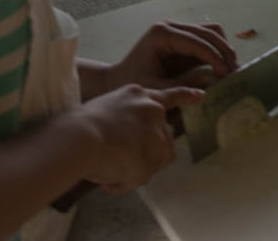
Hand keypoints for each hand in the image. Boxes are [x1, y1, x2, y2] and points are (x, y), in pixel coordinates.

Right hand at [79, 85, 200, 192]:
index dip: (185, 97)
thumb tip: (127, 147)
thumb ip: (124, 121)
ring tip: (106, 165)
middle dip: (145, 153)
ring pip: (152, 161)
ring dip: (132, 168)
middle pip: (160, 139)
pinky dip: (123, 182)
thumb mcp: (104, 110)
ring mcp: (156, 132)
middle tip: (119, 159)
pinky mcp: (155, 156)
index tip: (201, 96)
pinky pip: (139, 178)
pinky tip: (107, 177)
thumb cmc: (76, 127)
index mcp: (138, 94)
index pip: (167, 95)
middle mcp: (152, 109)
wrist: (78, 137)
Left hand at [105, 21, 238, 92]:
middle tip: (235, 72)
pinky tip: (223, 67)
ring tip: (231, 69)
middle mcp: (171, 26)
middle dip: (224, 51)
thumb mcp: (155, 88)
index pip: (196, 41)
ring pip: (211, 31)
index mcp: (162, 34)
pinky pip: (207, 39)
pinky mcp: (183, 38)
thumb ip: (182, 87)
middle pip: (208, 31)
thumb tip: (211, 85)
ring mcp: (178, 29)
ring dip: (223, 48)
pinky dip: (218, 51)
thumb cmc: (132, 83)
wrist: (117, 79)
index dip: (215, 56)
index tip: (228, 73)